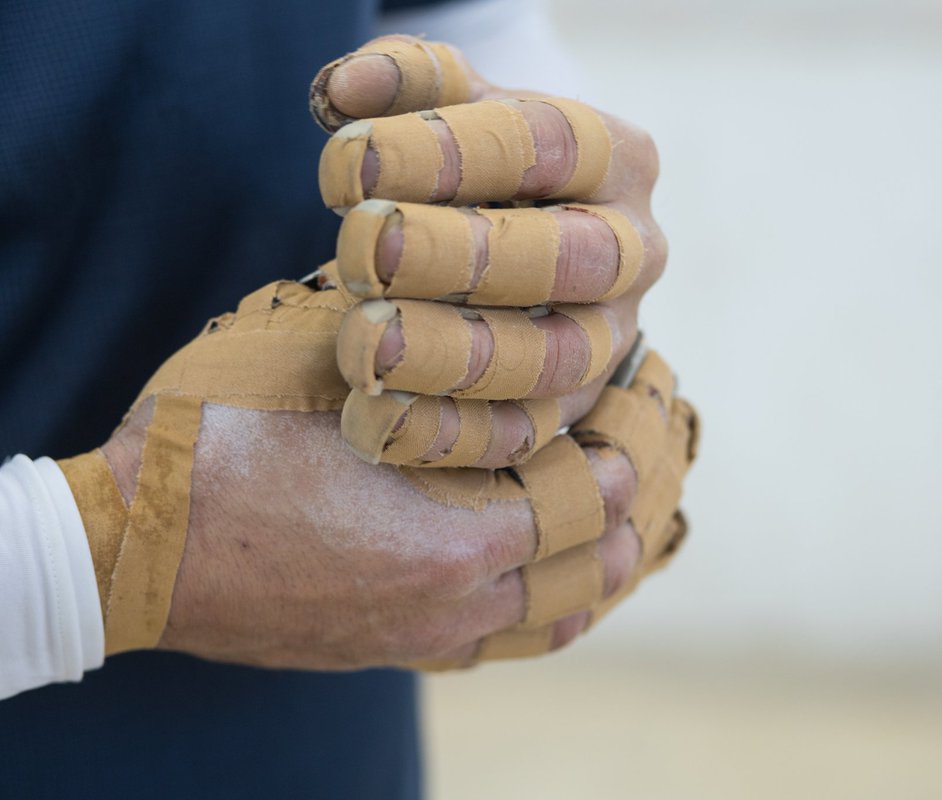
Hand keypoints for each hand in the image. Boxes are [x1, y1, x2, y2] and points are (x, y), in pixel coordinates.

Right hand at [63, 280, 695, 669]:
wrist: (134, 552)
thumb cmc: (223, 449)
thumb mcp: (328, 373)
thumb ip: (418, 354)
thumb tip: (480, 306)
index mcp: (464, 536)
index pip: (595, 494)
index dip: (631, 439)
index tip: (641, 391)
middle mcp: (460, 602)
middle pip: (595, 567)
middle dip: (631, 504)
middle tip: (638, 445)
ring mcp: (425, 637)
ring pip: (554, 620)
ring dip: (595, 568)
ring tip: (613, 517)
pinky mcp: (390, 651)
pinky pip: (499, 643)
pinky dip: (542, 610)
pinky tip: (543, 577)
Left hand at [308, 37, 668, 470]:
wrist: (510, 250)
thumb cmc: (471, 169)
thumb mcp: (448, 110)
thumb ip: (404, 82)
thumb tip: (352, 88)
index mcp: (617, 158)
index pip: (550, 144)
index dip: (452, 152)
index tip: (354, 158)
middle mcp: (634, 251)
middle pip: (571, 258)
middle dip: (464, 255)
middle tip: (368, 246)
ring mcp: (610, 338)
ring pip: (555, 359)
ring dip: (455, 355)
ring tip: (364, 341)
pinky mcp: (570, 411)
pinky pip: (521, 436)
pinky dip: (447, 436)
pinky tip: (370, 418)